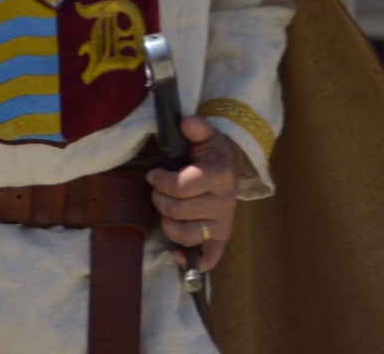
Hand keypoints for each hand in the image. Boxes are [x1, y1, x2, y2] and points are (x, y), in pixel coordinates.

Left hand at [145, 115, 246, 271]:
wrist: (230, 166)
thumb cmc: (210, 152)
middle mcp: (224, 202)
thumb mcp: (205, 134)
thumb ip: (196, 128)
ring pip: (187, 234)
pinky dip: (192, 261)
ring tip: (165, 211)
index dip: (159, 181)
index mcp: (218, 176)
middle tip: (156, 190)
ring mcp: (224, 223)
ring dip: (168, 224)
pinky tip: (177, 254)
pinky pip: (210, 258)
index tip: (153, 174)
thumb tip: (186, 122)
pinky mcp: (222, 238)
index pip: (179, 187)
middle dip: (159, 199)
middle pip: (177, 211)